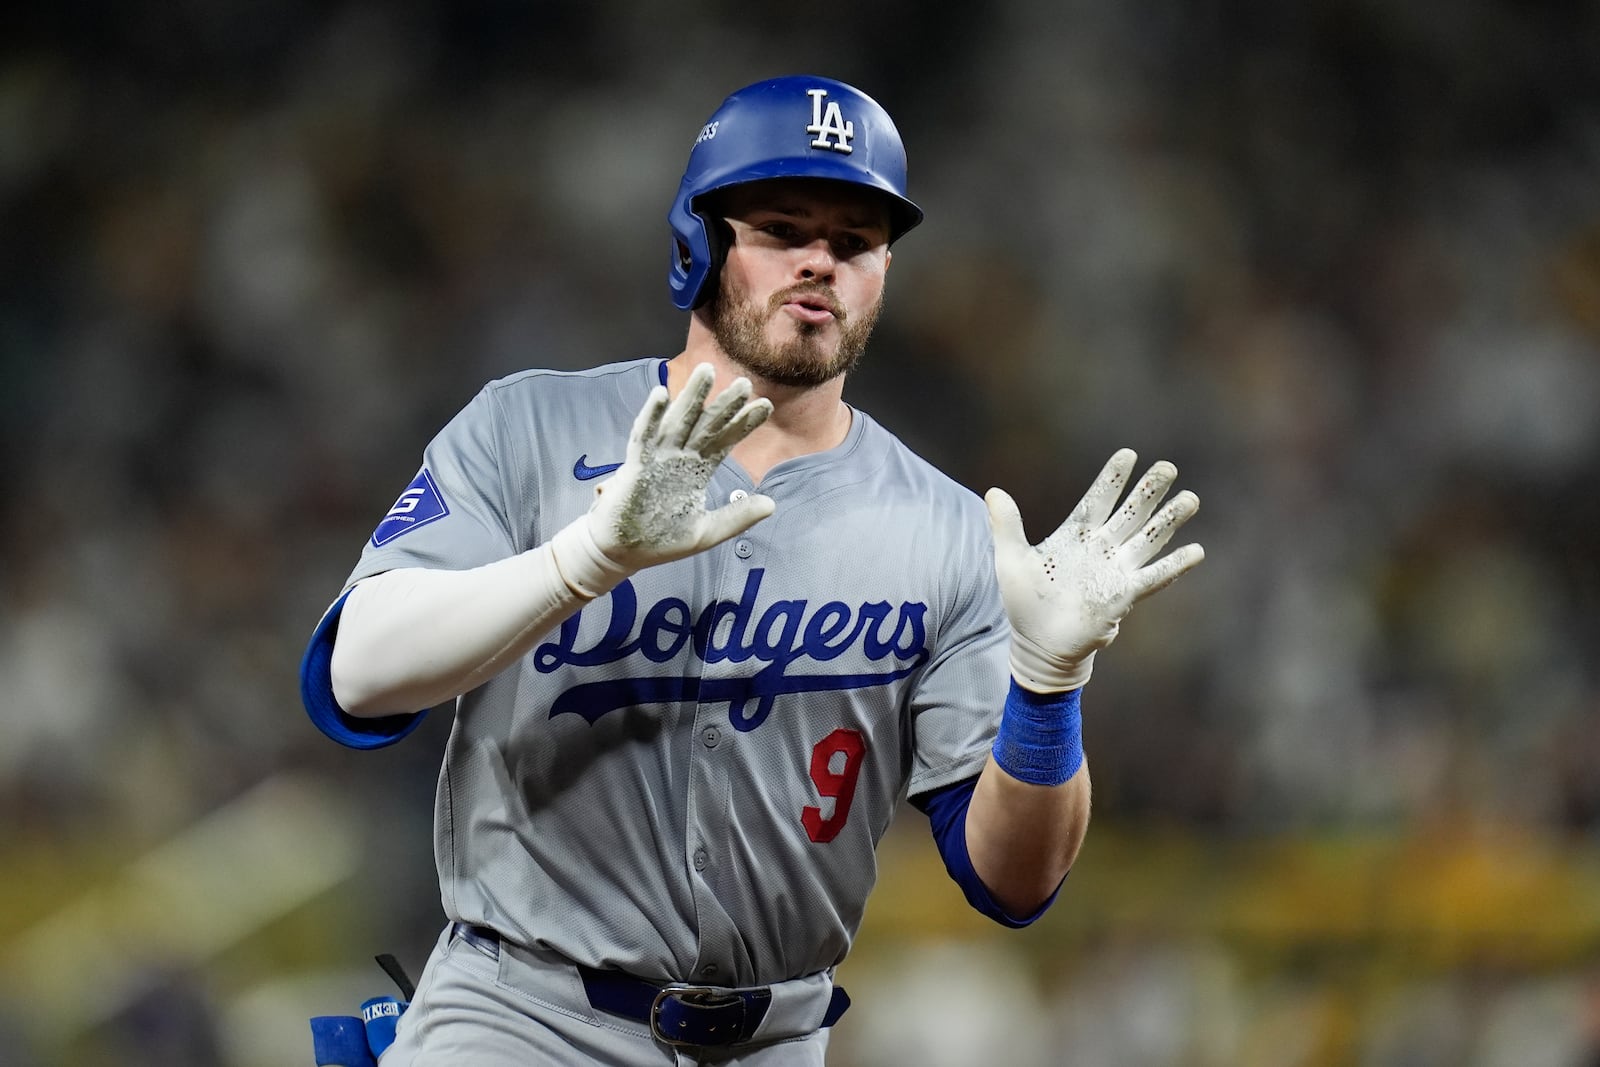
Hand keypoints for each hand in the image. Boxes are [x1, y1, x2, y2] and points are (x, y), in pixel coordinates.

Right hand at [588, 363, 774, 569]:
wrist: (623, 554)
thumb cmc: (661, 541)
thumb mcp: (707, 532)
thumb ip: (737, 517)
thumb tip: (771, 504)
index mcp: (696, 470)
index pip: (724, 440)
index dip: (743, 423)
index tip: (765, 405)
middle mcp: (679, 458)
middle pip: (704, 424)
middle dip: (723, 404)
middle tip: (745, 382)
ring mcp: (656, 458)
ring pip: (677, 422)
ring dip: (691, 397)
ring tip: (707, 372)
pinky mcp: (635, 466)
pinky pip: (642, 437)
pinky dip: (650, 416)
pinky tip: (661, 395)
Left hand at [985, 449, 1203, 691]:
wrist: (1038, 645)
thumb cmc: (1025, 603)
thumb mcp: (1010, 560)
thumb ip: (1006, 526)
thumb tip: (993, 492)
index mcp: (1075, 536)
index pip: (1098, 499)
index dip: (1112, 478)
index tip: (1128, 454)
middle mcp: (1100, 549)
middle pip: (1130, 513)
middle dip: (1149, 490)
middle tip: (1168, 467)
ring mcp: (1115, 571)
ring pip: (1148, 539)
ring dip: (1169, 520)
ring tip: (1191, 498)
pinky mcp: (1123, 595)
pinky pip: (1153, 577)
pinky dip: (1174, 565)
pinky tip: (1196, 551)